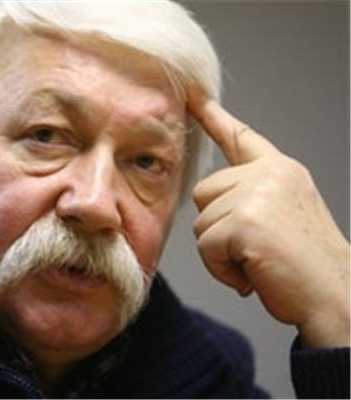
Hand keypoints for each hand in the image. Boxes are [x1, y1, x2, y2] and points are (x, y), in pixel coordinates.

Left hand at [187, 87, 349, 348]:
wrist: (335, 296)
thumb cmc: (304, 264)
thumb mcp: (281, 216)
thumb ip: (251, 196)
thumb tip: (212, 199)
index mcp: (280, 171)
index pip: (240, 138)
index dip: (214, 118)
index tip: (194, 97)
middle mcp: (270, 174)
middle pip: (205, 192)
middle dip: (218, 226)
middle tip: (253, 248)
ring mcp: (258, 195)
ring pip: (202, 223)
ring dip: (220, 252)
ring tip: (257, 262)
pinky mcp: (245, 222)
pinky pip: (206, 246)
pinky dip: (221, 269)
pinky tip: (252, 275)